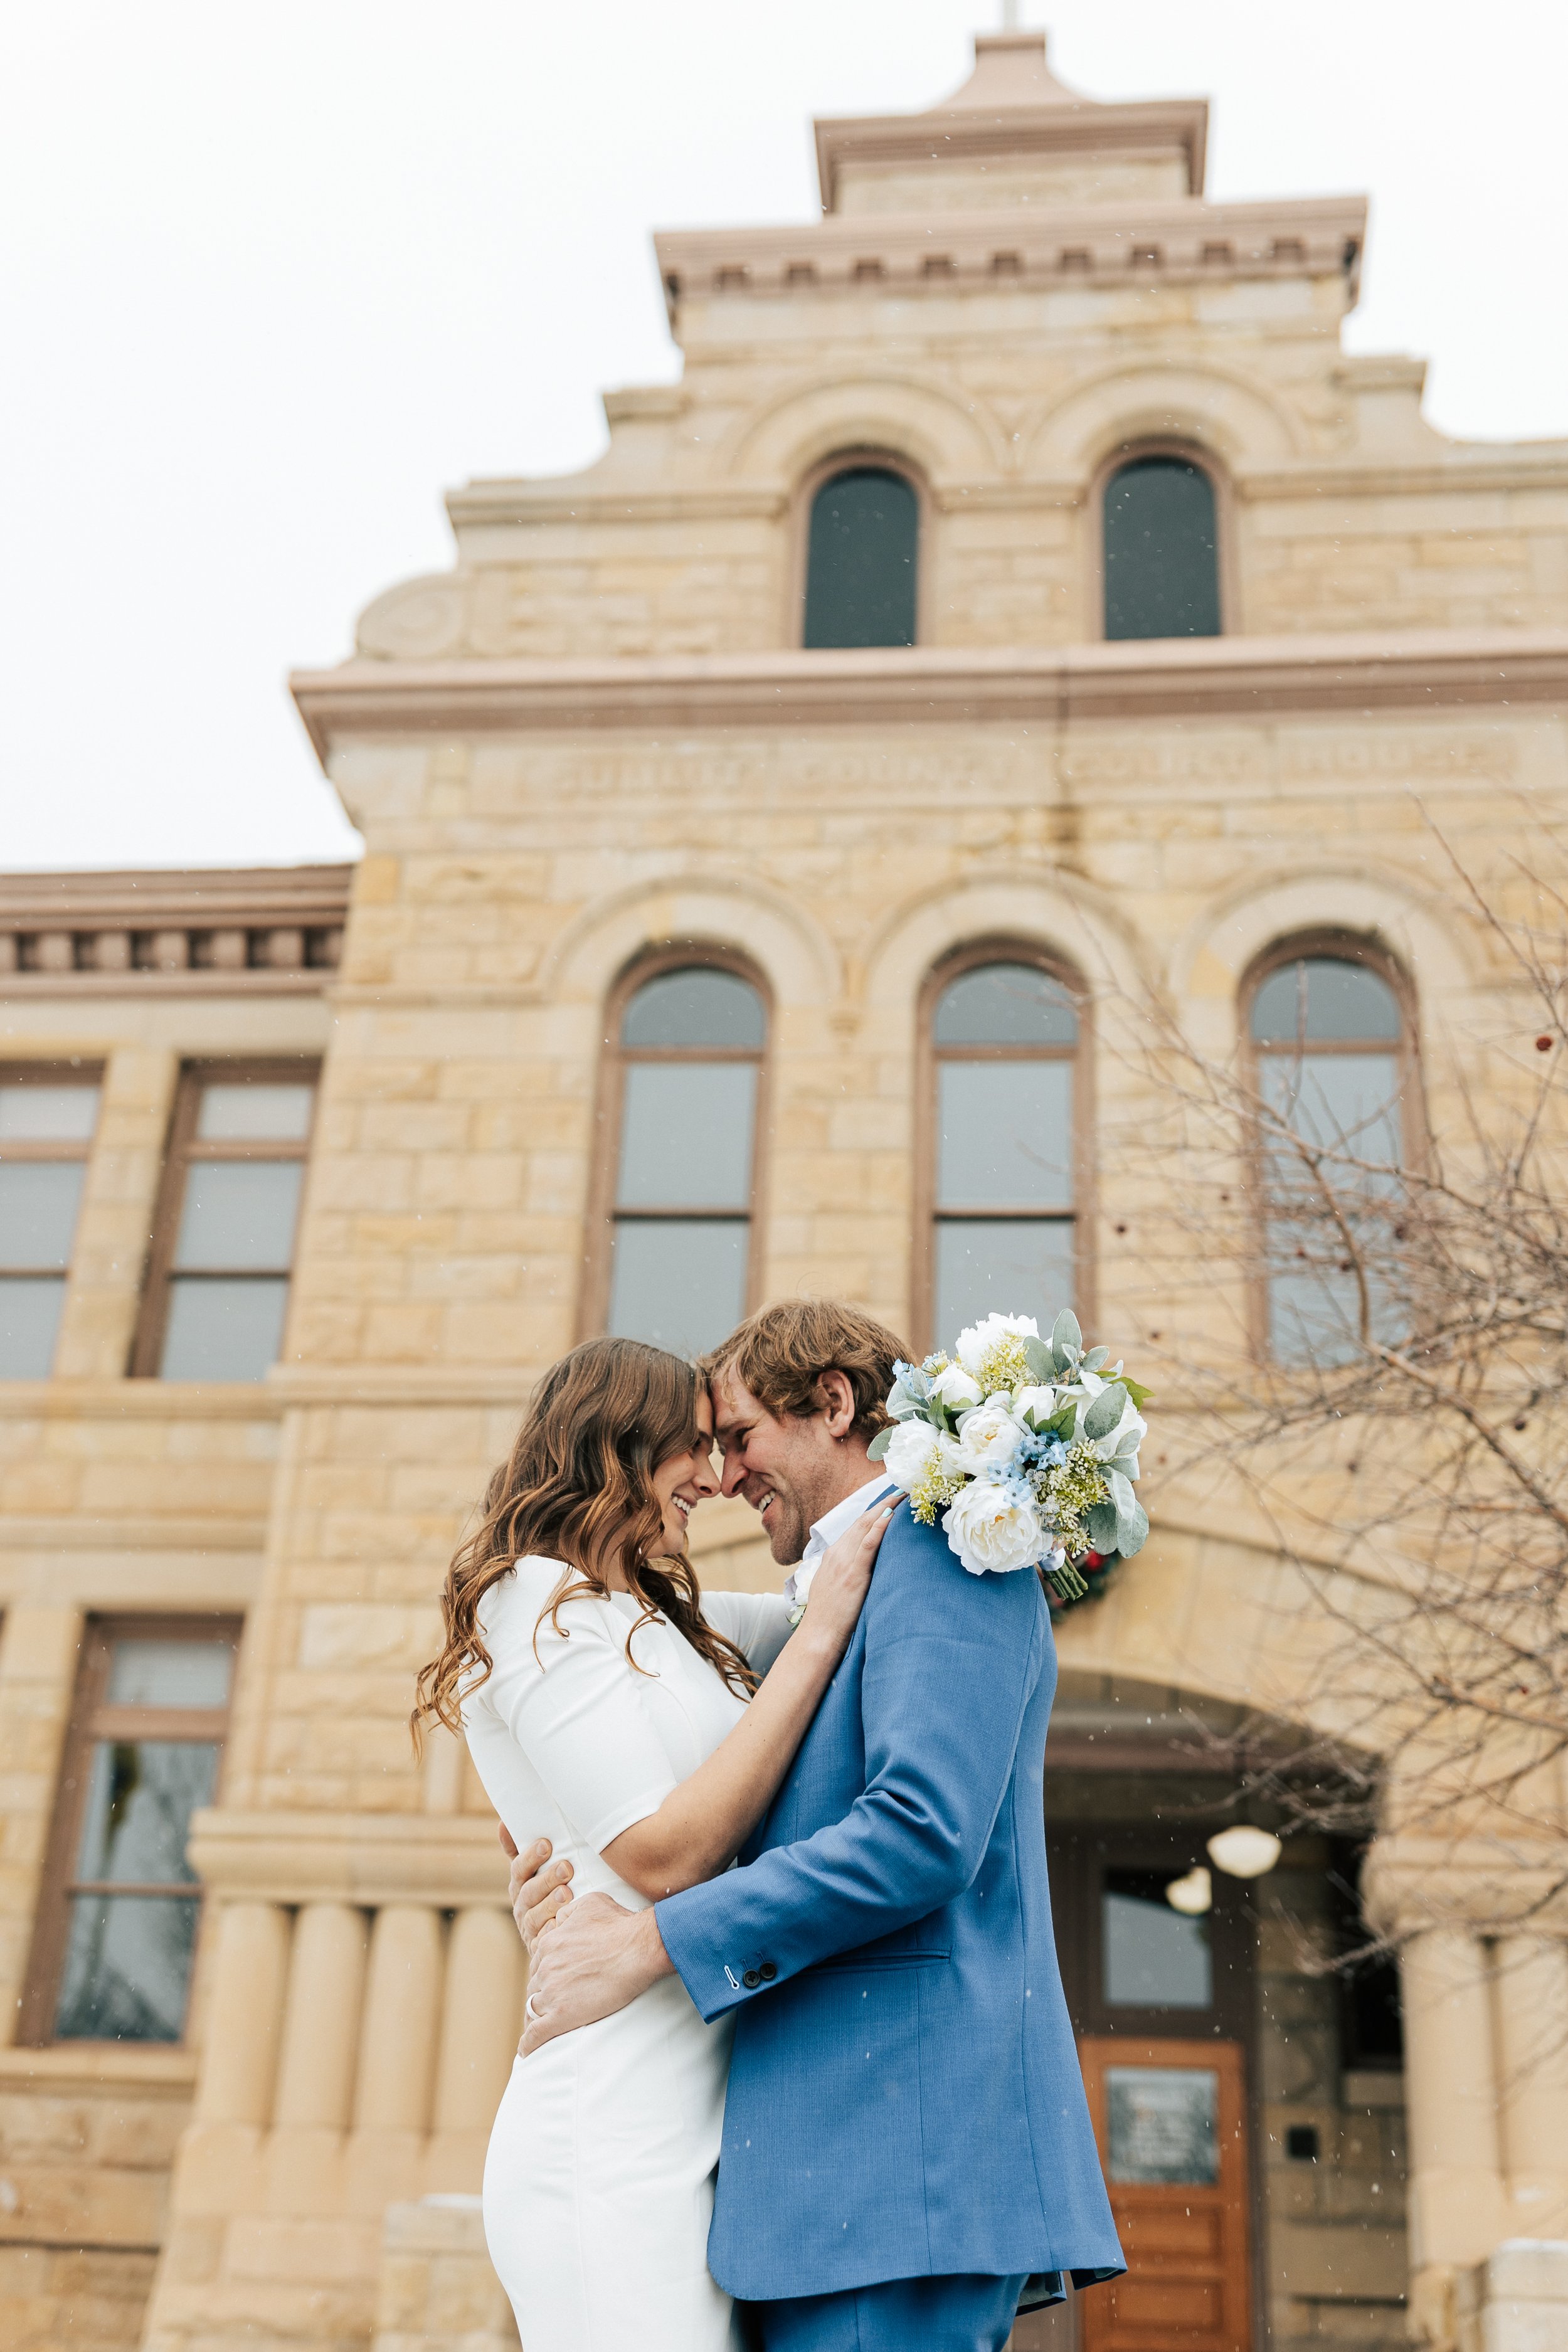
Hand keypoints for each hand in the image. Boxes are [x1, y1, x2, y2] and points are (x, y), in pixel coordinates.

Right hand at [501, 1827, 574, 1956]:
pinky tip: (563, 1924)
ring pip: (535, 1917)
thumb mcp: (534, 1871)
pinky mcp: (540, 1947)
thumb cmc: (548, 1891)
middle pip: (530, 1892)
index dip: (531, 1857)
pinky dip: (553, 1932)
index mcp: (519, 1884)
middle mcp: (521, 1906)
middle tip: (566, 1867)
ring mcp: (530, 1928)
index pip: (519, 1869)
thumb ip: (520, 1849)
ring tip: (567, 1894)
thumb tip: (503, 1822)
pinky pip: (545, 1942)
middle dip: (547, 1879)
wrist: (557, 1932)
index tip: (547, 1844)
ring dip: (550, 1904)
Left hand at [520, 1891, 671, 2053]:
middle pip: (535, 1985)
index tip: (554, 1979)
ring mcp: (552, 1993)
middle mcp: (546, 1967)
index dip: (547, 1971)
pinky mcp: (562, 2016)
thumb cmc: (620, 1924)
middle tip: (554, 2001)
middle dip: (542, 1992)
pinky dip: (528, 2043)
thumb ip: (569, 1910)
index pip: (539, 1962)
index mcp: (550, 1943)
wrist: (637, 1949)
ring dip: (537, 2015)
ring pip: (534, 2008)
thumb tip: (561, 1916)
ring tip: (542, 2024)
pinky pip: (536, 2034)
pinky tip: (526, 2051)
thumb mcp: (591, 1903)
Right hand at [797, 1499, 897, 1650]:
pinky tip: (890, 1516)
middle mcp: (837, 1553)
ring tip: (903, 1496)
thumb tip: (864, 1569)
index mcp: (833, 1555)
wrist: (818, 1636)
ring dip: (885, 1509)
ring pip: (865, 1527)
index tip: (890, 1500)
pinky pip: (867, 1544)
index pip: (856, 1526)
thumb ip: (847, 1573)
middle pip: (862, 1521)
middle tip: (902, 1490)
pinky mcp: (853, 1574)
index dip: (874, 1512)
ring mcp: (844, 1562)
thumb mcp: (834, 1588)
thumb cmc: (829, 1618)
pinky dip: (879, 1528)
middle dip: (883, 1504)